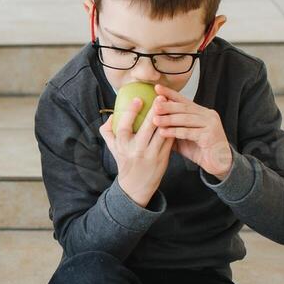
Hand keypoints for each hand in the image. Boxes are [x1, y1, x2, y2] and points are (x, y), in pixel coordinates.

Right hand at [99, 89, 173, 207]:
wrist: (135, 186)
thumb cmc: (124, 161)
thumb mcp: (112, 147)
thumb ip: (107, 130)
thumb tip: (112, 114)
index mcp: (122, 145)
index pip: (125, 126)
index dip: (131, 112)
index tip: (138, 99)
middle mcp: (136, 150)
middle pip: (146, 128)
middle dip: (154, 112)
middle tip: (161, 97)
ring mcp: (151, 155)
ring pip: (161, 134)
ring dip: (167, 119)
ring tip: (172, 106)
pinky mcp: (163, 159)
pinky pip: (169, 141)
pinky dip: (173, 129)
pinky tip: (176, 119)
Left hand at [152, 85, 233, 178]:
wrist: (219, 164)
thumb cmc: (201, 150)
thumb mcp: (184, 138)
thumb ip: (173, 129)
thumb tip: (154, 121)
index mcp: (202, 112)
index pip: (184, 100)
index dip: (170, 93)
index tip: (157, 88)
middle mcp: (208, 115)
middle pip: (185, 108)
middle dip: (168, 106)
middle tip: (154, 105)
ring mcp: (211, 124)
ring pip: (186, 119)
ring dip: (169, 119)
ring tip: (154, 120)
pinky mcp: (210, 135)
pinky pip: (189, 132)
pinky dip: (175, 132)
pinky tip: (163, 132)